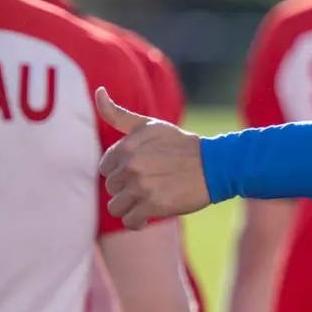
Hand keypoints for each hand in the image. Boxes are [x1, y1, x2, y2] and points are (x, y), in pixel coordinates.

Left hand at [97, 88, 211, 228]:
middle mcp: (132, 166)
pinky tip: (147, 215)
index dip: (121, 171)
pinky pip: (130, 221)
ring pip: (116, 207)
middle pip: (111, 188)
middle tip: (149, 184)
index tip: (140, 170)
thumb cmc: (179, 145)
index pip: (105, 168)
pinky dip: (137, 222)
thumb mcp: (149, 125)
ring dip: (130, 206)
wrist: (213, 165)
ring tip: (146, 200)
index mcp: (127, 146)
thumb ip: (118, 114)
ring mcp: (142, 187)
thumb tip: (98, 90)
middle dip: (126, 188)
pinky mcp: (153, 206)